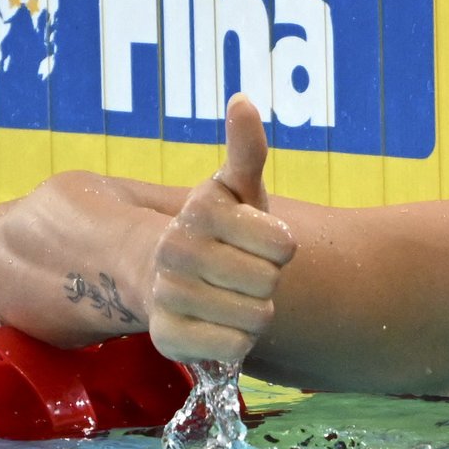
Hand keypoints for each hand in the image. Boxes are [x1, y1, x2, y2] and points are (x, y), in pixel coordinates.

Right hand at [149, 95, 297, 362]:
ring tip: (232, 297)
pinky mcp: (167, 338)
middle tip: (244, 271)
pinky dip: (237, 342)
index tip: (262, 243)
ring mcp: (167, 295)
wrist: (164, 276)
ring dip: (255, 312)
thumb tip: (242, 100)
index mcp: (201, 210)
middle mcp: (176, 250)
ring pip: (255, 317)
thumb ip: (246, 148)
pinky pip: (233, 349)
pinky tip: (220, 326)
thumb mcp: (237, 188)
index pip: (284, 245)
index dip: (281, 248)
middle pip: (269, 282)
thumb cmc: (220, 230)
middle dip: (266, 279)